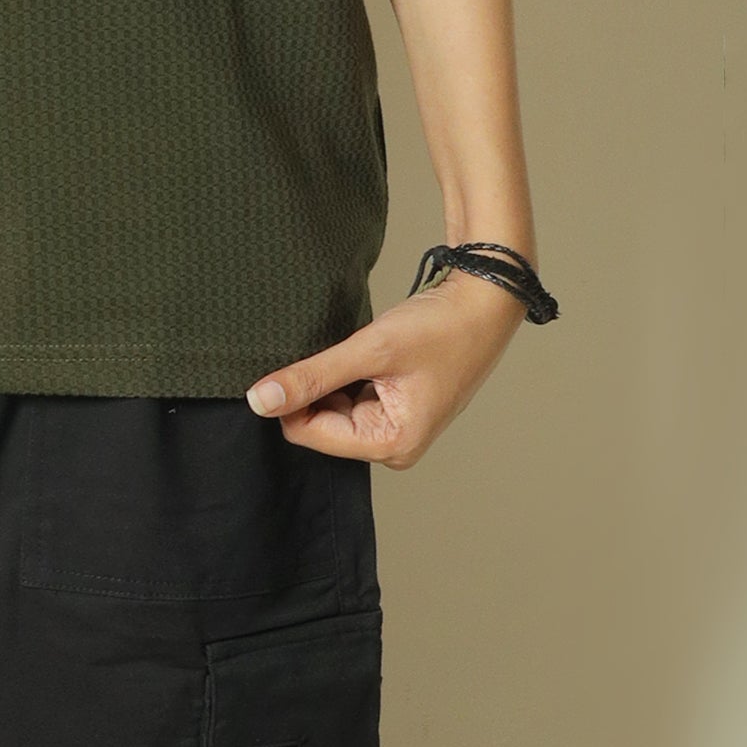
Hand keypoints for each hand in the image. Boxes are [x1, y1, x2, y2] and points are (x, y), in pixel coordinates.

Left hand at [245, 269, 524, 469]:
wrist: (486, 301)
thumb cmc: (442, 328)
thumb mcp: (370, 350)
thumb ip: (312, 376)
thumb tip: (259, 401)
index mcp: (391, 444)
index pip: (309, 434)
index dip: (290, 399)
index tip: (288, 362)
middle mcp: (393, 445)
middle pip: (319, 425)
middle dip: (315, 389)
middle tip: (334, 350)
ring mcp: (395, 426)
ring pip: (332, 408)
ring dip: (331, 378)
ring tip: (355, 349)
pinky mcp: (395, 406)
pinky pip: (351, 396)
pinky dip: (347, 373)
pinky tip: (363, 352)